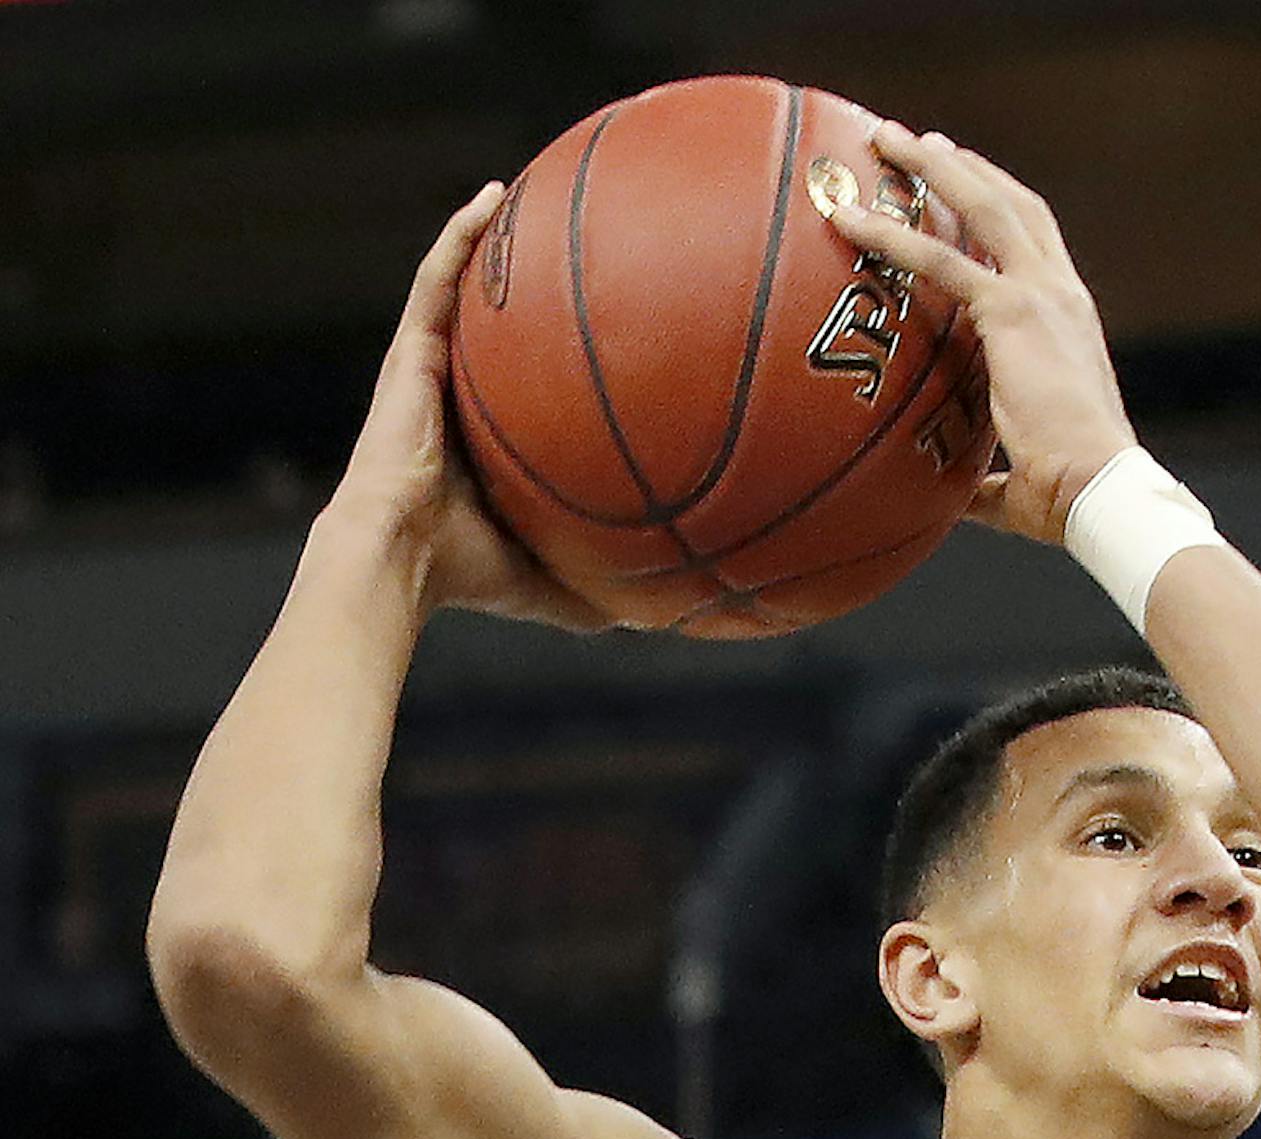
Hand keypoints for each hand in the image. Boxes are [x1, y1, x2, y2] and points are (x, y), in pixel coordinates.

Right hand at [324, 186, 612, 633]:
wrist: (399, 559)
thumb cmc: (463, 576)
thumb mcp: (547, 582)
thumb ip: (594, 590)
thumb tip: (656, 618)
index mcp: (483, 440)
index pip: (519, 384)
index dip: (548, 353)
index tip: (596, 328)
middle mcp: (455, 396)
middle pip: (490, 326)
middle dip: (519, 282)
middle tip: (567, 244)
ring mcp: (428, 370)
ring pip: (460, 287)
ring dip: (488, 238)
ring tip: (524, 192)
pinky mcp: (409, 353)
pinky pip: (436, 279)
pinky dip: (460, 235)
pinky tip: (490, 197)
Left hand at [843, 125, 1135, 545]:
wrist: (1097, 490)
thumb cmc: (1067, 497)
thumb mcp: (1020, 478)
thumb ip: (984, 478)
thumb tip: (951, 500)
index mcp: (1070, 320)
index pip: (1034, 241)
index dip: (998, 203)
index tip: (963, 178)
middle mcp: (1060, 293)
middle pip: (1010, 203)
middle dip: (962, 166)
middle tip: (916, 142)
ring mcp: (1039, 294)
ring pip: (981, 205)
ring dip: (931, 165)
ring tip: (885, 138)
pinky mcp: (1013, 311)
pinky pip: (941, 260)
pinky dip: (893, 234)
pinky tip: (851, 218)